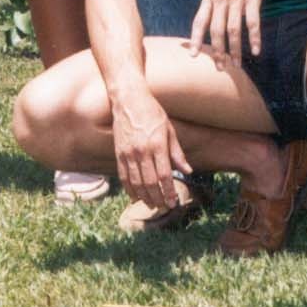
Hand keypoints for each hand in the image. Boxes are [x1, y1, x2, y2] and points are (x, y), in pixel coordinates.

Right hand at [110, 85, 192, 211]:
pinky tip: (135, 196)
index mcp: (157, 144)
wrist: (128, 99)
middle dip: (158, 198)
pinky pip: (123, 176)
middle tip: (164, 207)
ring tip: (151, 205)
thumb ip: (177, 152)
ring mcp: (128, 152)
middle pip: (150, 183)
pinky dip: (129, 189)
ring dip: (144, 197)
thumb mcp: (169, 129)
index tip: (173, 202)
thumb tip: (188, 171)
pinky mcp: (118, 152)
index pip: (164, 175)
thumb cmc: (152, 112)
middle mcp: (142, 150)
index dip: (169, 192)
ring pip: (136, 182)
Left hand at [188, 0, 269, 59]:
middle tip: (220, 68)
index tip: (193, 55)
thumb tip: (207, 22)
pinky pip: (252, 22)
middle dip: (218, 52)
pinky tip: (256, 51)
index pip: (199, 21)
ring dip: (235, 50)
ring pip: (233, 30)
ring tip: (237, 65)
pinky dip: (254, 38)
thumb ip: (212, 2)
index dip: (196, 39)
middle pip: (217, 30)